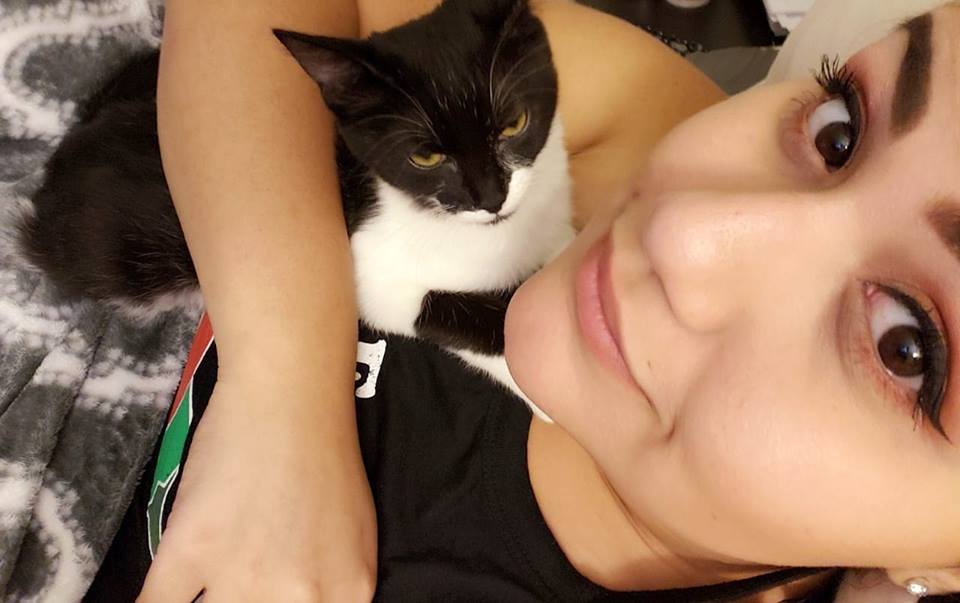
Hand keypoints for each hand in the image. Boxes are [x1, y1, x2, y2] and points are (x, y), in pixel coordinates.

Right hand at [137, 377, 376, 602]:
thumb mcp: (353, 537)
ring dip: (203, 599)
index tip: (258, 599)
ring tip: (203, 572)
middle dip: (241, 600)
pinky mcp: (189, 553)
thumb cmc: (324, 457)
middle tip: (235, 581)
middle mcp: (299, 597)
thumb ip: (331, 589)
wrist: (287, 399)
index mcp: (346, 592)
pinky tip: (159, 594)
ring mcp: (242, 578)